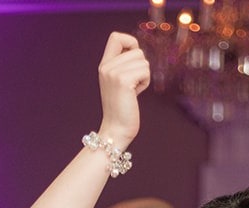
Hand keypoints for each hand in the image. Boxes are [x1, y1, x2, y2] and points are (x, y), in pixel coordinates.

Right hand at [97, 32, 149, 146]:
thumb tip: (138, 51)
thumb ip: (124, 65)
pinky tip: (136, 94)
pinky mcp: (123, 80)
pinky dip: (145, 82)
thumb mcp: (119, 82)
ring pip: (143, 60)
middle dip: (141, 66)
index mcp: (104, 65)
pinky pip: (145, 70)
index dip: (130, 43)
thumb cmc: (122, 108)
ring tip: (133, 90)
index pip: (116, 37)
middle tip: (132, 84)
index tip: (133, 60)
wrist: (115, 130)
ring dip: (144, 75)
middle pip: (136, 49)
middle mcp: (106, 66)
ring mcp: (113, 73)